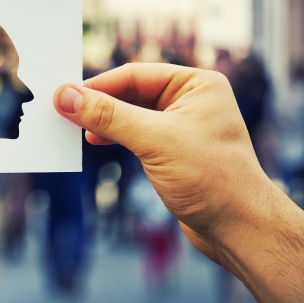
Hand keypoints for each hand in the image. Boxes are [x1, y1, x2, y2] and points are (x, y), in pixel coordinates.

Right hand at [54, 63, 276, 264]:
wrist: (240, 228)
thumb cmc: (212, 178)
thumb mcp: (154, 140)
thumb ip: (108, 116)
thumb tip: (66, 97)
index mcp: (197, 84)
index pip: (135, 74)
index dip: (98, 85)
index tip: (64, 95)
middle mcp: (192, 101)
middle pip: (131, 93)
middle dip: (99, 103)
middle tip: (63, 112)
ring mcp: (183, 127)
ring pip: (132, 115)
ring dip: (104, 121)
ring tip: (76, 130)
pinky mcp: (175, 152)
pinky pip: (137, 135)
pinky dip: (115, 137)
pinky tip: (96, 142)